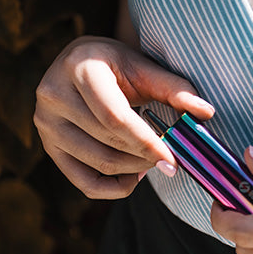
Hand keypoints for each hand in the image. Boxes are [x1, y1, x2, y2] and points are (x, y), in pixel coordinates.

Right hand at [34, 36, 214, 198]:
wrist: (81, 65)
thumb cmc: (117, 66)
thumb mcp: (144, 68)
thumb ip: (175, 89)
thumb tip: (207, 112)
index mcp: (79, 68)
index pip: (115, 117)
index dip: (146, 142)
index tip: (173, 159)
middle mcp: (53, 95)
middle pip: (108, 142)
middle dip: (145, 156)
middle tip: (169, 157)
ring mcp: (45, 124)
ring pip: (98, 163)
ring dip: (134, 170)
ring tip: (153, 160)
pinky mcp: (48, 147)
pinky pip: (84, 182)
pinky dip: (114, 188)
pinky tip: (133, 176)